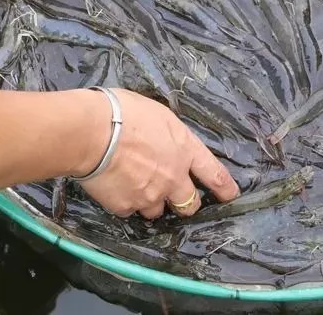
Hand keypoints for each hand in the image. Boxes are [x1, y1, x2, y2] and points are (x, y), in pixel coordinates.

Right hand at [77, 89, 239, 218]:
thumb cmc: (123, 111)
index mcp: (184, 149)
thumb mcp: (157, 113)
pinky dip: (125, 202)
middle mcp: (173, 177)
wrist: (92, 132)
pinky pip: (129, 210)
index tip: (230, 195)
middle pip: (189, 204)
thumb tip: (162, 138)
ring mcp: (150, 196)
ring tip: (136, 187)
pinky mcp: (126, 207)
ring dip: (152, 202)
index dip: (224, 187)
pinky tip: (114, 188)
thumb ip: (167, 133)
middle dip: (185, 202)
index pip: (213, 173)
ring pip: (158, 211)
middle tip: (175, 196)